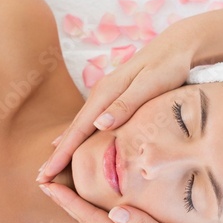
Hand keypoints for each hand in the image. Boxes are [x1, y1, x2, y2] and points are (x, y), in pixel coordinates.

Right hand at [36, 20, 199, 182]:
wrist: (180, 44)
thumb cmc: (169, 65)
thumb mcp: (151, 84)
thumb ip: (126, 104)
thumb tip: (99, 125)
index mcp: (107, 92)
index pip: (78, 129)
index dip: (61, 154)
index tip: (45, 175)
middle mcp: (103, 93)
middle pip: (74, 128)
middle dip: (58, 154)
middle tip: (42, 178)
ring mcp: (108, 93)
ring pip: (82, 124)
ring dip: (66, 145)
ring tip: (54, 165)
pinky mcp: (117, 95)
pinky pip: (92, 119)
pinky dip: (79, 134)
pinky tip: (73, 140)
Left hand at [40, 182, 222, 222]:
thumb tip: (116, 210)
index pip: (92, 219)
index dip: (70, 202)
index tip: (50, 186)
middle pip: (87, 220)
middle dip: (65, 202)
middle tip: (45, 182)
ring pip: (95, 221)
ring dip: (76, 205)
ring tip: (62, 189)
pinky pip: (106, 222)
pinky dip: (93, 208)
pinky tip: (93, 201)